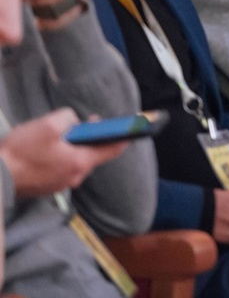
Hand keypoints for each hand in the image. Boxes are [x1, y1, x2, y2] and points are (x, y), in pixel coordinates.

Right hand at [0, 109, 127, 198]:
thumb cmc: (20, 152)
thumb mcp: (48, 125)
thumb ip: (68, 118)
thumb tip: (74, 121)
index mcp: (80, 162)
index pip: (112, 149)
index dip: (122, 135)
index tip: (130, 126)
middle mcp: (74, 177)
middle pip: (92, 154)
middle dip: (90, 137)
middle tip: (83, 122)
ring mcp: (60, 184)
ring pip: (75, 161)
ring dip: (72, 147)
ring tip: (57, 134)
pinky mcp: (46, 187)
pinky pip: (61, 168)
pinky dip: (60, 157)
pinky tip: (45, 148)